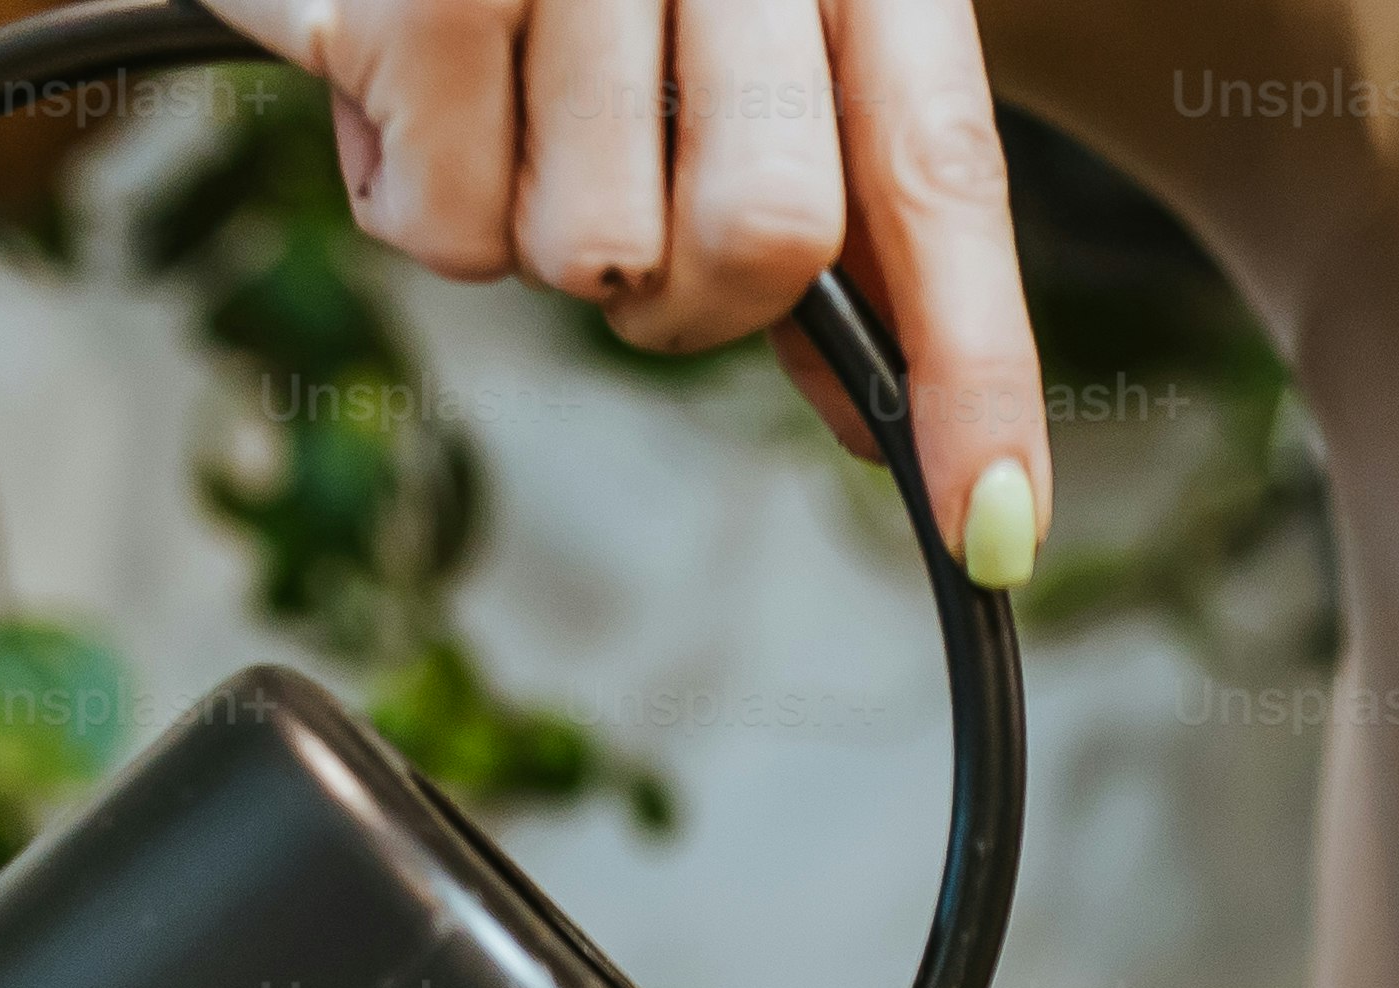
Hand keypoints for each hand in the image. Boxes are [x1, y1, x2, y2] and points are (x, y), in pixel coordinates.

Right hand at [199, 0, 1053, 584]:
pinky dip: (420, 201)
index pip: (939, 171)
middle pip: (768, 239)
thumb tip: (878, 418)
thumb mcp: (751, 25)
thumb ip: (835, 200)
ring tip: (496, 105)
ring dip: (538, 233)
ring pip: (594, 255)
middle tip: (625, 235)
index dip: (978, 367)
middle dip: (698, 303)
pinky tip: (402, 91)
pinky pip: (447, 232)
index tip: (997, 526)